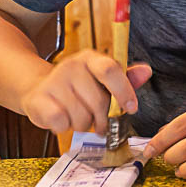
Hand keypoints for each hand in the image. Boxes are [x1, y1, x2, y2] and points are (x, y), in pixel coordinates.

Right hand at [19, 49, 151, 133]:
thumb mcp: (102, 80)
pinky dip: (64, 127)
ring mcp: (53, 81)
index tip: (131, 108)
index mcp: (91, 58)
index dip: (124, 91)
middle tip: (100, 124)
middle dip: (103, 119)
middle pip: (98, 101)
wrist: (38, 89)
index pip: (110, 70)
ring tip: (78, 117)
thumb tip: (147, 71)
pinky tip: (62, 119)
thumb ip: (126, 78)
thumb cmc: (78, 88)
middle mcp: (71, 65)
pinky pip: (61, 122)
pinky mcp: (38, 99)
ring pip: (81, 117)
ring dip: (83, 124)